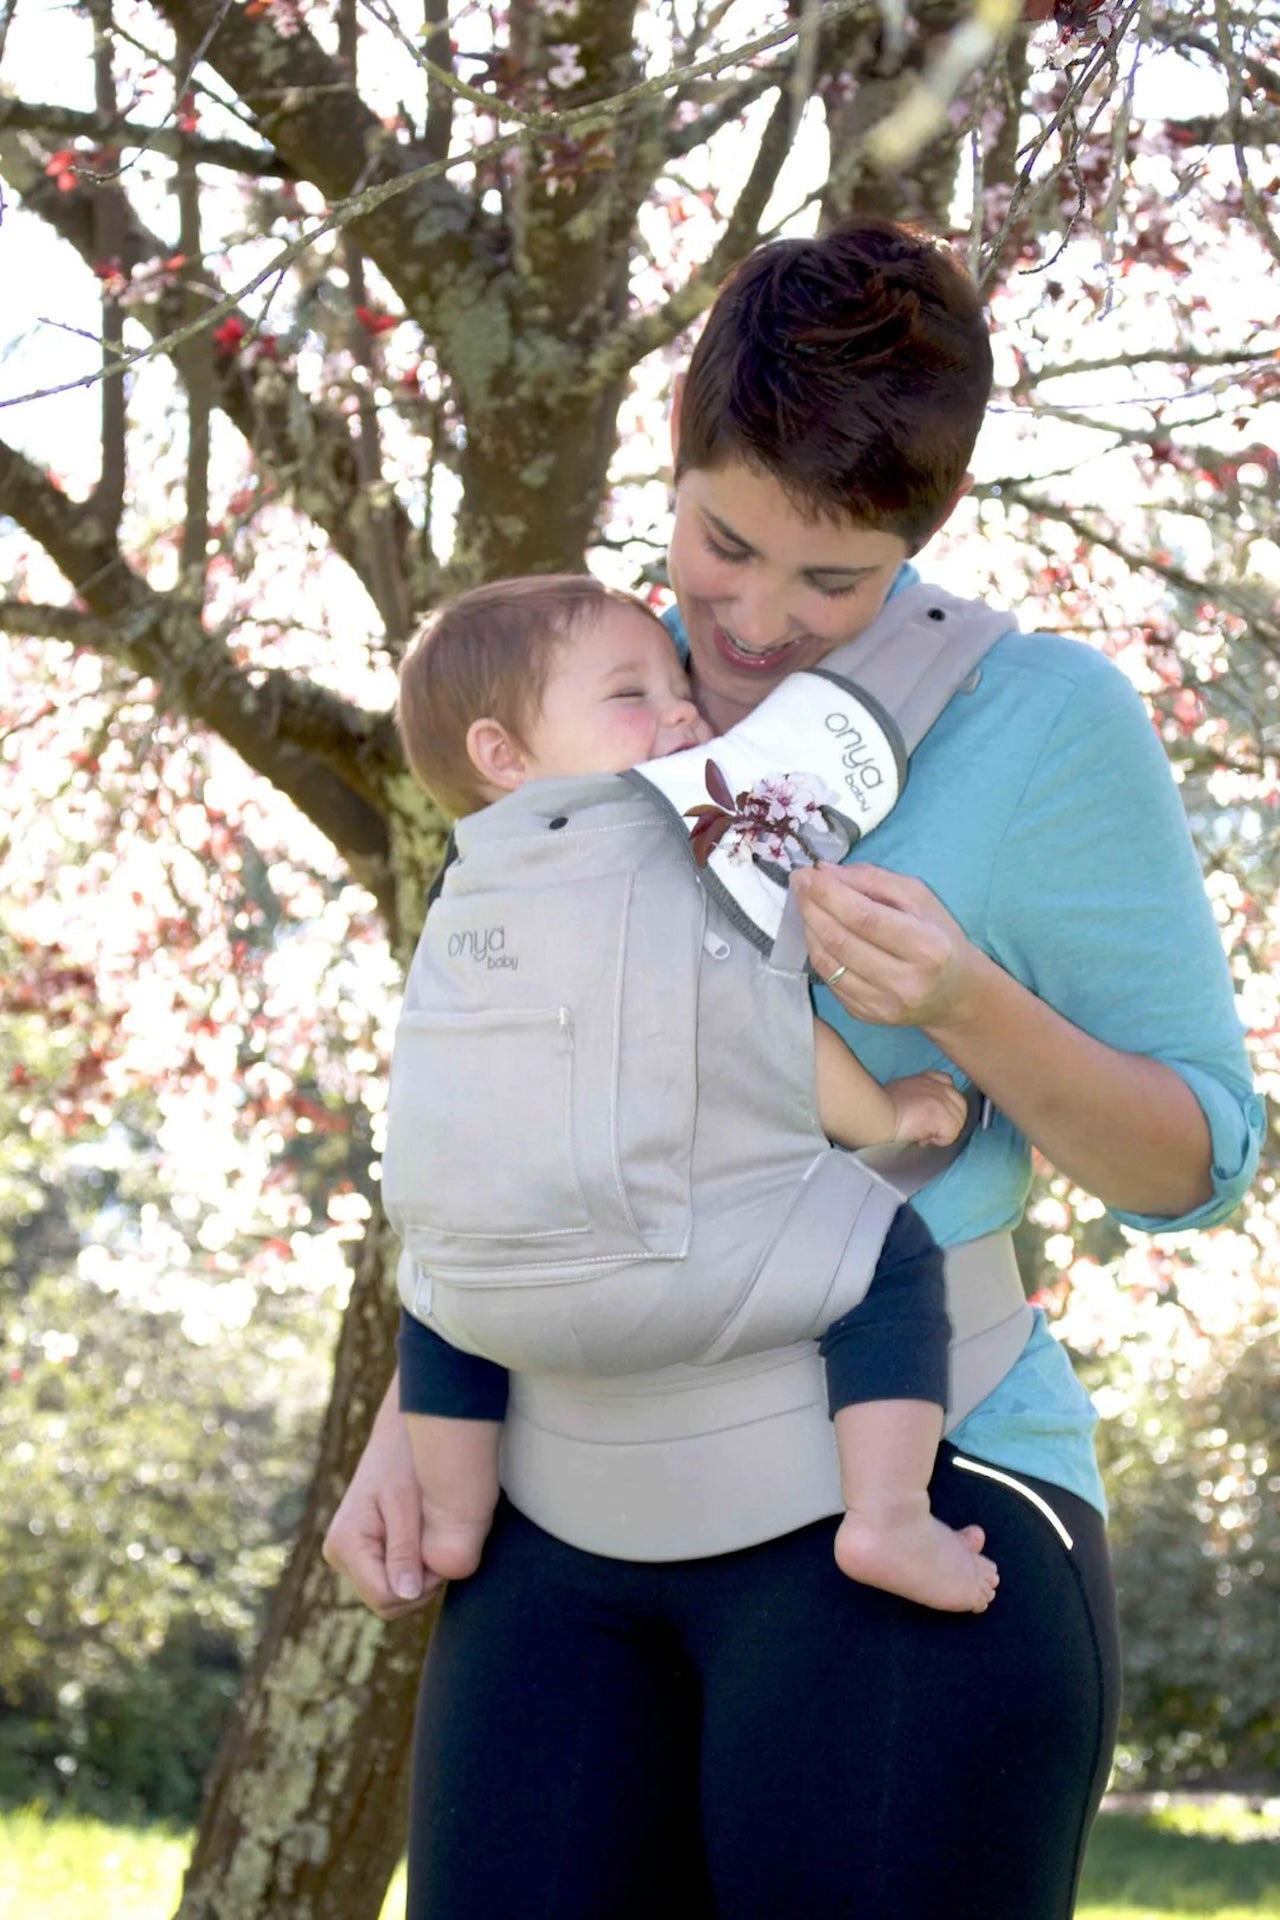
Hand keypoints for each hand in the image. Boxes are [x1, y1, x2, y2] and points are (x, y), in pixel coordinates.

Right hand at [322, 1383, 442, 1619]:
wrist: (401, 1434)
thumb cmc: (405, 1459)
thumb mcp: (406, 1502)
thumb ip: (404, 1549)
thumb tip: (405, 1594)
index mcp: (346, 1543)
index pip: (386, 1597)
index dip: (421, 1587)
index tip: (440, 1555)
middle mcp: (340, 1555)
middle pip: (388, 1601)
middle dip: (420, 1584)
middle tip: (438, 1544)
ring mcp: (350, 1556)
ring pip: (392, 1594)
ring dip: (420, 1575)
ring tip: (430, 1535)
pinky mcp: (364, 1553)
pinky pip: (393, 1579)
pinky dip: (415, 1566)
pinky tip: (423, 1537)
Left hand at [790, 864, 980, 1032]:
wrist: (954, 994)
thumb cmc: (938, 937)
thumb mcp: (919, 899)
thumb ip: (874, 880)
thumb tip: (825, 871)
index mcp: (926, 947)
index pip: (865, 917)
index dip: (829, 895)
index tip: (807, 874)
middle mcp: (905, 982)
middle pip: (841, 940)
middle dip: (813, 908)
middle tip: (799, 884)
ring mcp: (883, 1005)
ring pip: (829, 963)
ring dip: (810, 929)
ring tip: (807, 906)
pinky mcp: (867, 1016)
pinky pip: (830, 981)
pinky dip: (818, 953)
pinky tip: (818, 934)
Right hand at [886, 1070, 968, 1146]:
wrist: (877, 1113)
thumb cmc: (880, 1106)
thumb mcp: (901, 1089)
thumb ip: (916, 1094)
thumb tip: (918, 1110)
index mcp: (928, 1078)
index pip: (949, 1084)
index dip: (944, 1102)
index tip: (930, 1113)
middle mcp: (940, 1086)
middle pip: (960, 1105)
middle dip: (947, 1119)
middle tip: (926, 1128)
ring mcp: (944, 1101)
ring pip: (958, 1122)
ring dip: (941, 1132)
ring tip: (921, 1134)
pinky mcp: (944, 1117)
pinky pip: (951, 1135)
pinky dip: (938, 1141)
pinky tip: (922, 1138)